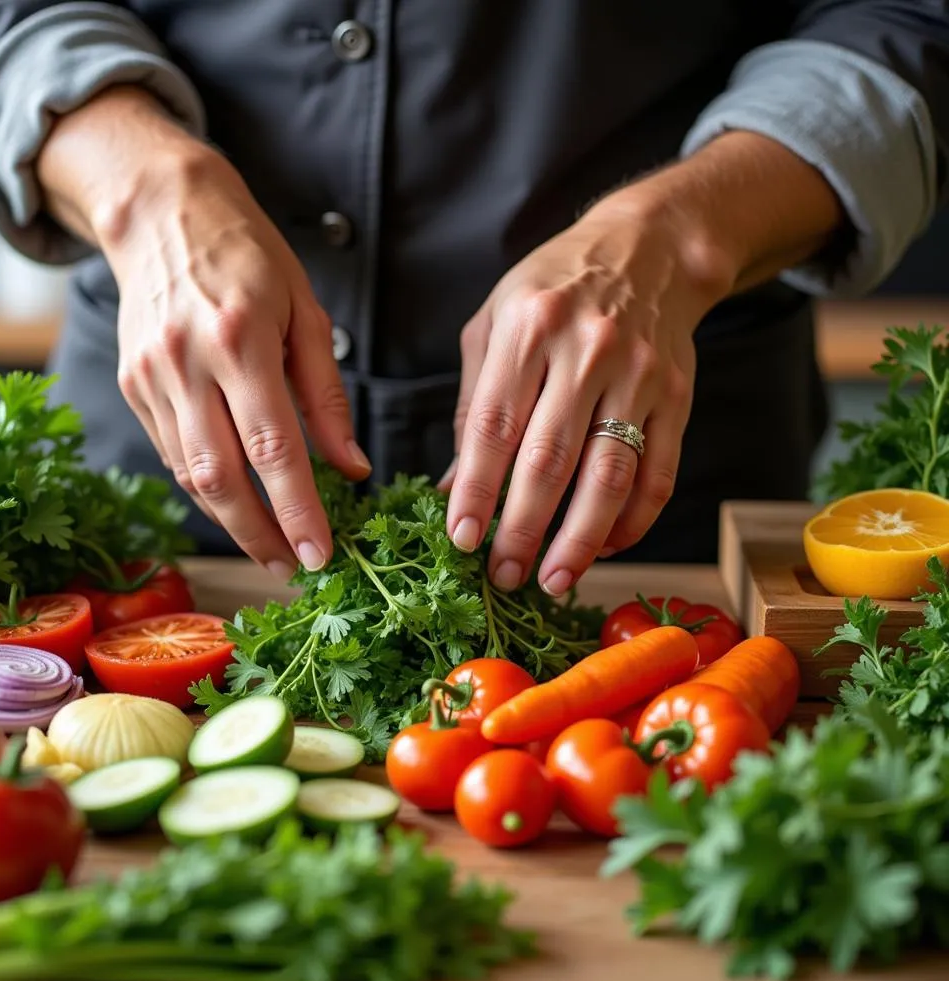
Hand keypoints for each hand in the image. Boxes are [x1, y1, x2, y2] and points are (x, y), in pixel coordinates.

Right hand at [99, 146, 370, 577]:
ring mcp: (151, 377)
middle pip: (221, 476)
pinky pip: (172, 454)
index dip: (297, 510)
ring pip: (190, 474)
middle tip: (293, 568)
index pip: (274, 448)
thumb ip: (328, 395)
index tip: (320, 554)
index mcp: (240, 339)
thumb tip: (353, 468)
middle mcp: (187, 363)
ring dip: (231, 521)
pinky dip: (207, 488)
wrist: (161, 212)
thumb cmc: (248, 255)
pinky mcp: (133, 385)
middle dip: (259, 535)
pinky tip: (236, 504)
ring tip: (270, 547)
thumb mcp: (306, 311)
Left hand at [443, 187, 733, 595]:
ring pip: (609, 474)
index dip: (477, 490)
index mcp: (527, 328)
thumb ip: (472, 402)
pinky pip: (658, 472)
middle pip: (550, 459)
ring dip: (580, 539)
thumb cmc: (554, 289)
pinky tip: (606, 546)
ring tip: (554, 579)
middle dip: (523, 529)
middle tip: (503, 575)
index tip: (463, 539)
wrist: (649, 249)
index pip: (493, 426)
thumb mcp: (494, 323)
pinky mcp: (677, 396)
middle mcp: (586, 350)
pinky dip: (633, 520)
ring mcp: (638, 374)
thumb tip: (454, 485)